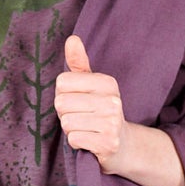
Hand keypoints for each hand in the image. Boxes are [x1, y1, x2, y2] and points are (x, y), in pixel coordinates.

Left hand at [53, 33, 129, 173]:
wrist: (123, 146)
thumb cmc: (99, 113)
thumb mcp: (91, 86)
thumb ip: (79, 63)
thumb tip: (72, 39)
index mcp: (107, 82)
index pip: (62, 81)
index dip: (64, 95)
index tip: (79, 102)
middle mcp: (112, 100)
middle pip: (61, 102)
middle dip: (65, 114)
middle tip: (82, 118)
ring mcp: (112, 122)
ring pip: (66, 122)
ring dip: (71, 129)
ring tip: (86, 129)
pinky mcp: (108, 143)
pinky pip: (74, 139)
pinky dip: (76, 143)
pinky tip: (89, 141)